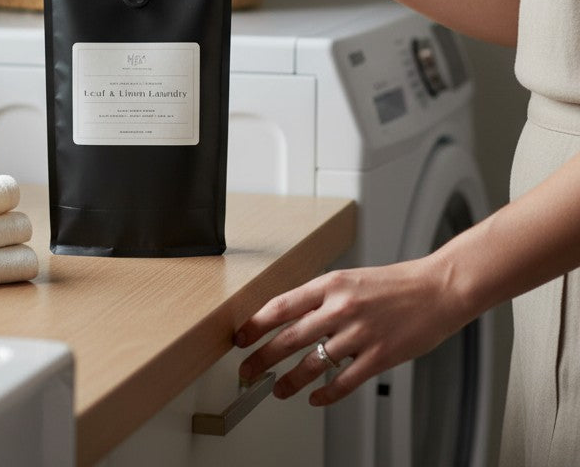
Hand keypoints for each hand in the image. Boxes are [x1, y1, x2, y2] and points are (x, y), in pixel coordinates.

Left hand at [235, 254, 469, 406]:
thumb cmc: (395, 284)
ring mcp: (360, 333)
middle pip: (289, 337)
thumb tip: (291, 316)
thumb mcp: (350, 279)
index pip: (281, 305)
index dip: (256, 324)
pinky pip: (345, 381)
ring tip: (277, 391)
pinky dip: (326, 394)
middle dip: (263, 358)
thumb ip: (321, 297)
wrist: (438, 289)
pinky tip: (316, 398)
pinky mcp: (380, 356)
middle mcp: (341, 307)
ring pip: (313, 363)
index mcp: (330, 284)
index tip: (240, 338)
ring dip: (290, 381)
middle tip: (247, 371)